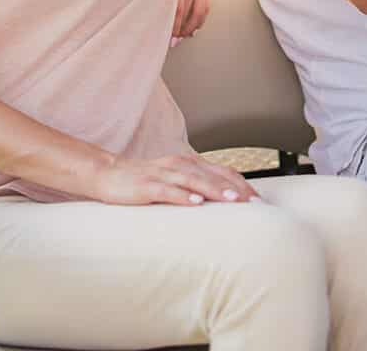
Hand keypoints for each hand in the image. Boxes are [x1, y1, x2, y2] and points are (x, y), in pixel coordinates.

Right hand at [89, 153, 260, 205]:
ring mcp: (162, 175)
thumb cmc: (143, 181)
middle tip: (254, 203)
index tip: (258, 201)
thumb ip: (195, 186)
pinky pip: (167, 191)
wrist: (108, 174)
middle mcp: (178, 165)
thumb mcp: (174, 181)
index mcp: (188, 164)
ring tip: (232, 200)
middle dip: (235, 189)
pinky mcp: (146, 186)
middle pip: (212, 175)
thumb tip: (222, 201)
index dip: (241, 184)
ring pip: (193, 181)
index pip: (221, 172)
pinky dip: (182, 196)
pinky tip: (195, 203)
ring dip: (214, 190)